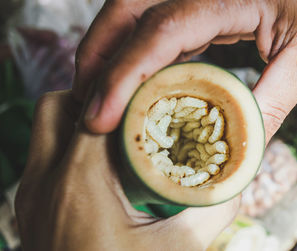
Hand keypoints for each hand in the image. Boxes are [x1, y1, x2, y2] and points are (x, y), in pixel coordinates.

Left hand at [15, 90, 238, 250]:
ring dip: (80, 122)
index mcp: (80, 180)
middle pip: (59, 105)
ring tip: (118, 135)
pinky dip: (71, 148)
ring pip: (47, 129)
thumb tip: (236, 176)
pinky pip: (44, 157)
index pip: (98, 107)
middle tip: (130, 111)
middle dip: (94, 98)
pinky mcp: (30, 208)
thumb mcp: (181, 247)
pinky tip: (102, 167)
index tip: (152, 92)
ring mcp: (31, 194)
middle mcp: (44, 180)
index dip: (128, 91)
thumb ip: (214, 206)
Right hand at [73, 0, 296, 140]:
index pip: (160, 31)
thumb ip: (273, 100)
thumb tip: (243, 149)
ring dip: (109, 49)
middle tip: (87, 106)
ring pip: (133, 8)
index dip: (124, 73)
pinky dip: (135, 48)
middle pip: (127, 8)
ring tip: (98, 94)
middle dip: (97, 56)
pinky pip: (156, 19)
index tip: (101, 116)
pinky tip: (132, 76)